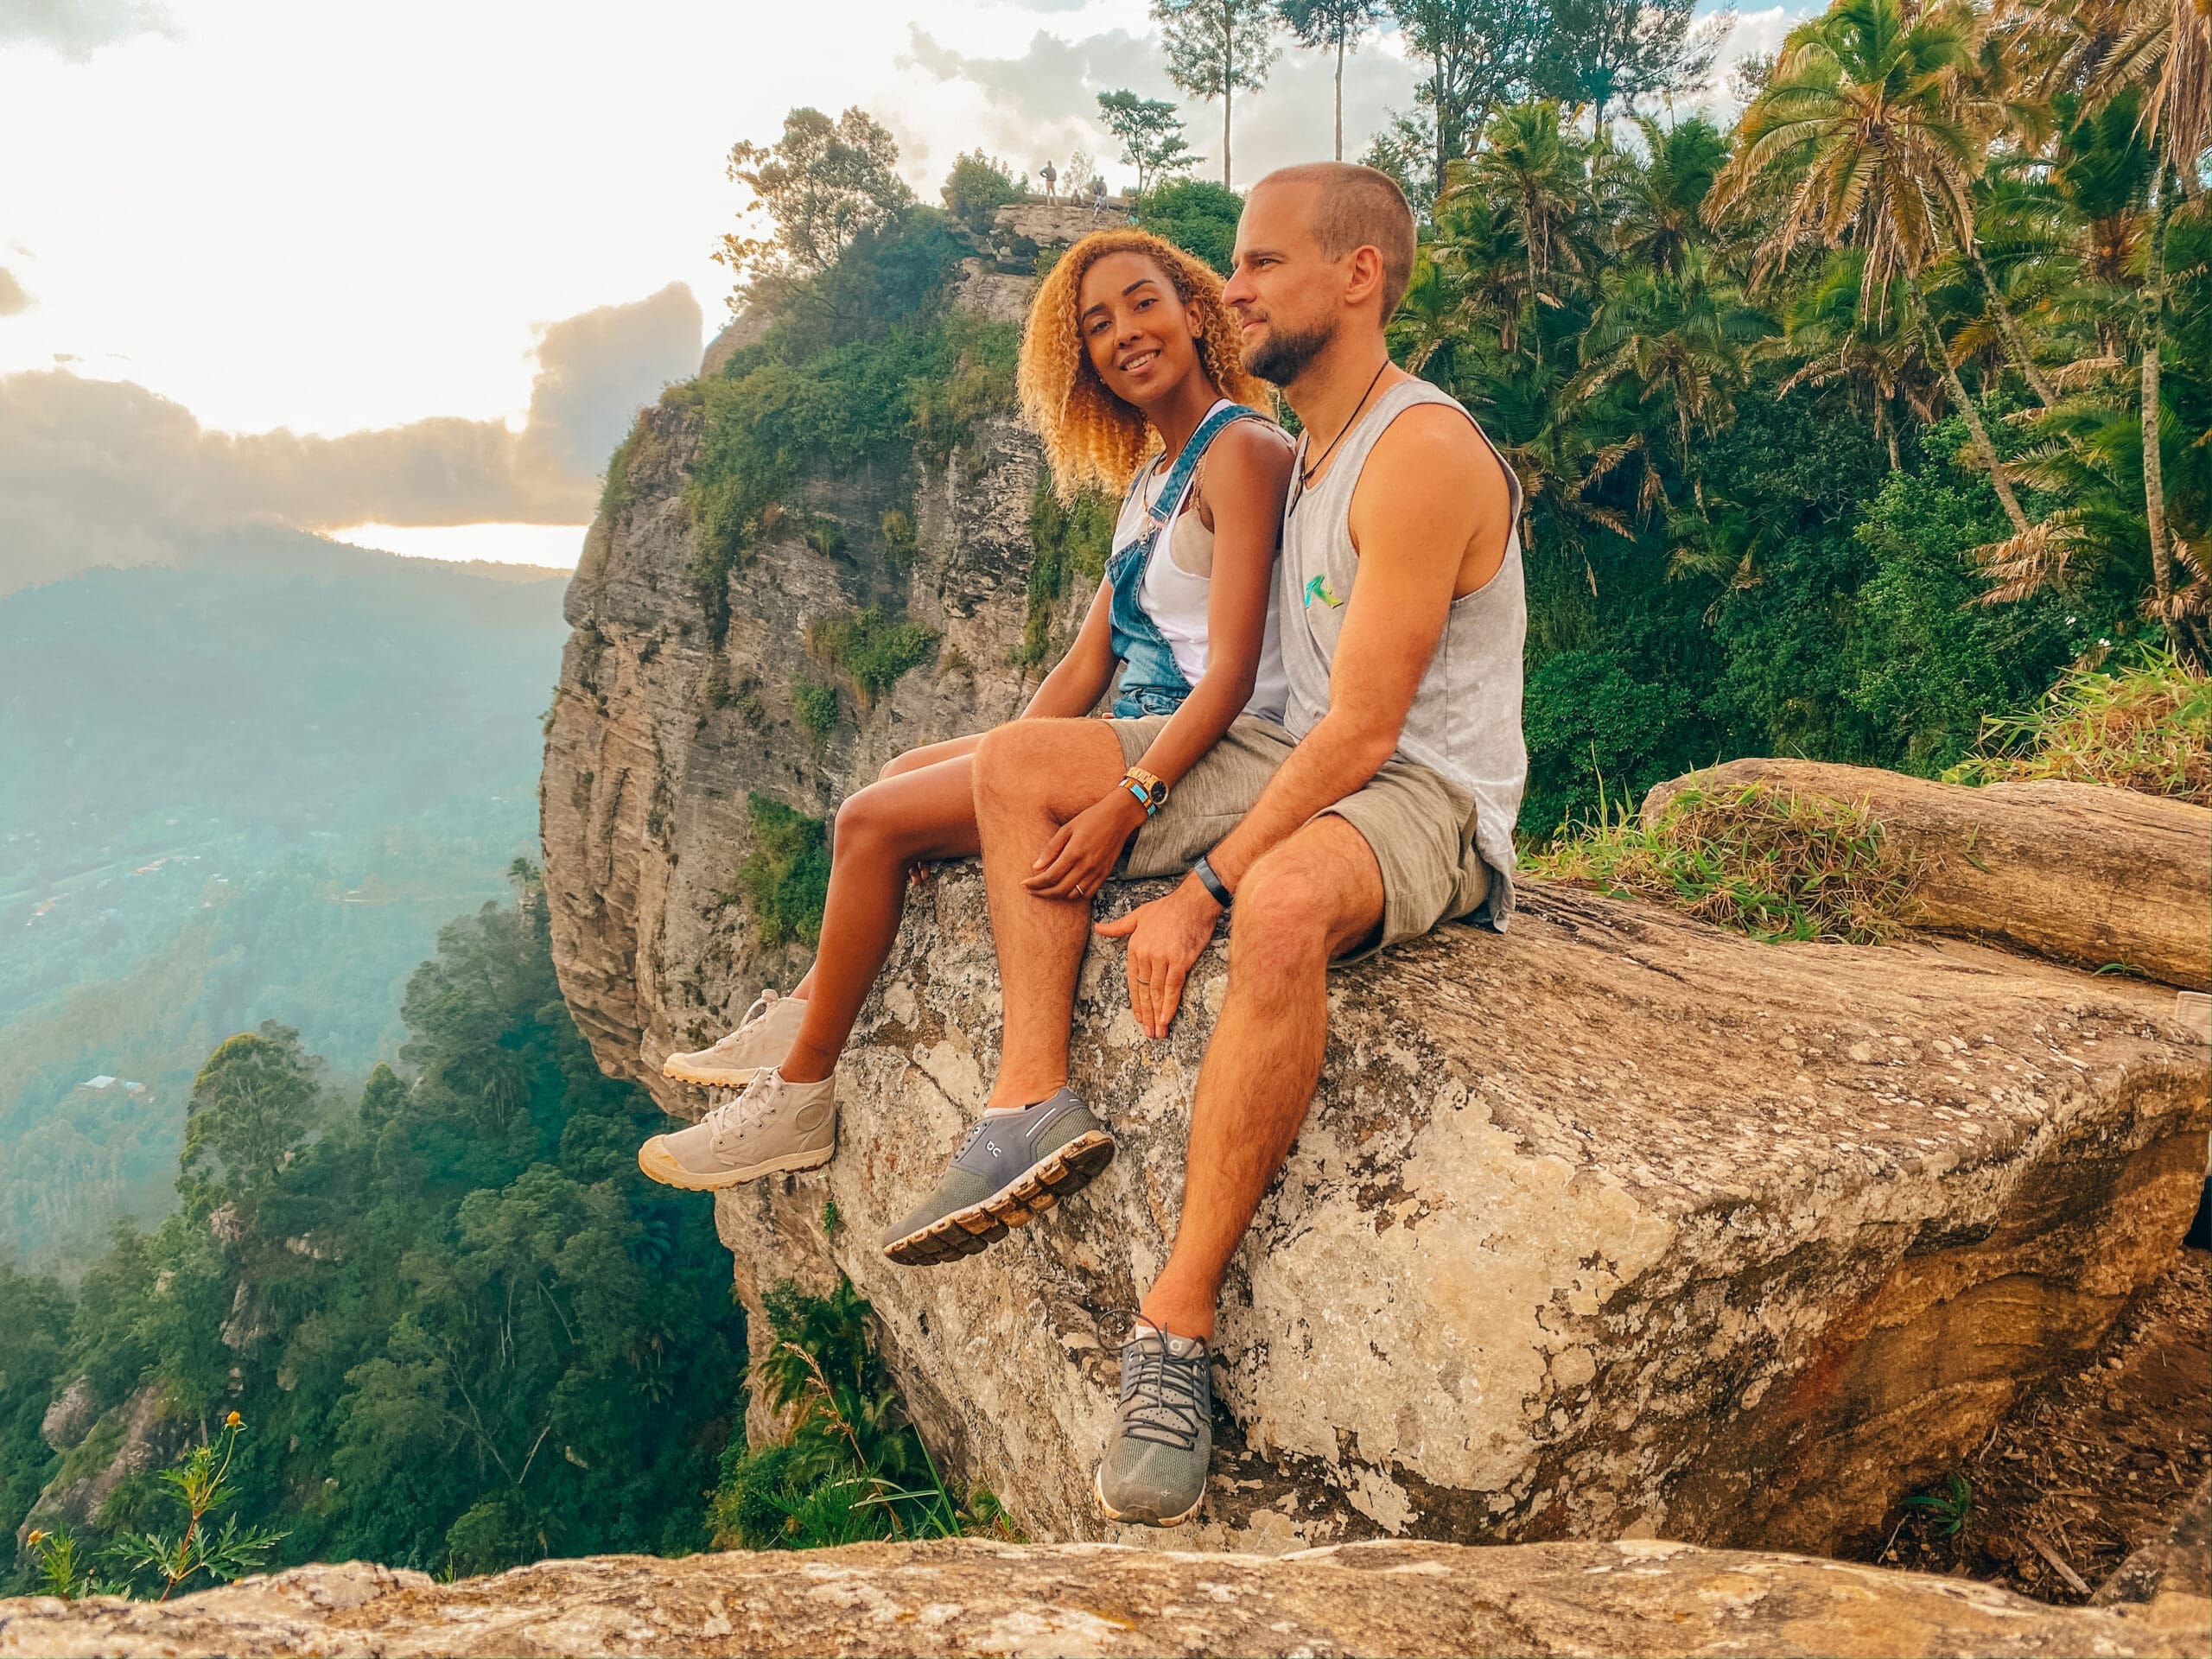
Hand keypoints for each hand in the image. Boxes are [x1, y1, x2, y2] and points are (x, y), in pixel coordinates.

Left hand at [1024, 789, 1147, 901]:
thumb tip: (1036, 867)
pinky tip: (1066, 888)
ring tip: (1046, 890)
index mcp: (1074, 852)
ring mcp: (1097, 872)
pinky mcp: (1105, 874)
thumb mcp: (1067, 828)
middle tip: (1031, 890)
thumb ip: (1051, 849)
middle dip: (1041, 893)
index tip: (1024, 884)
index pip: (1049, 877)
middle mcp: (1086, 865)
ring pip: (1073, 895)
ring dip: (1057, 895)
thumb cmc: (1091, 818)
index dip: (1034, 884)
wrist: (1119, 817)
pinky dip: (1074, 895)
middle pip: (1059, 890)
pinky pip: (1087, 893)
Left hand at [1093, 878, 1222, 1038]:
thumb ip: (1118, 927)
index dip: (1136, 1002)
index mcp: (1135, 947)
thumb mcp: (1138, 915)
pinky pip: (1172, 988)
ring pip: (1156, 992)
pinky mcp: (1179, 962)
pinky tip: (1167, 1018)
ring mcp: (1162, 959)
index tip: (1139, 1017)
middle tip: (1148, 1032)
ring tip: (1158, 1032)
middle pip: (1144, 991)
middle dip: (1146, 1014)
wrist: (1194, 902)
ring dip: (1157, 1014)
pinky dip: (1169, 1005)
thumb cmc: (1169, 908)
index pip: (1133, 981)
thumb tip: (1098, 928)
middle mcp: (1146, 955)